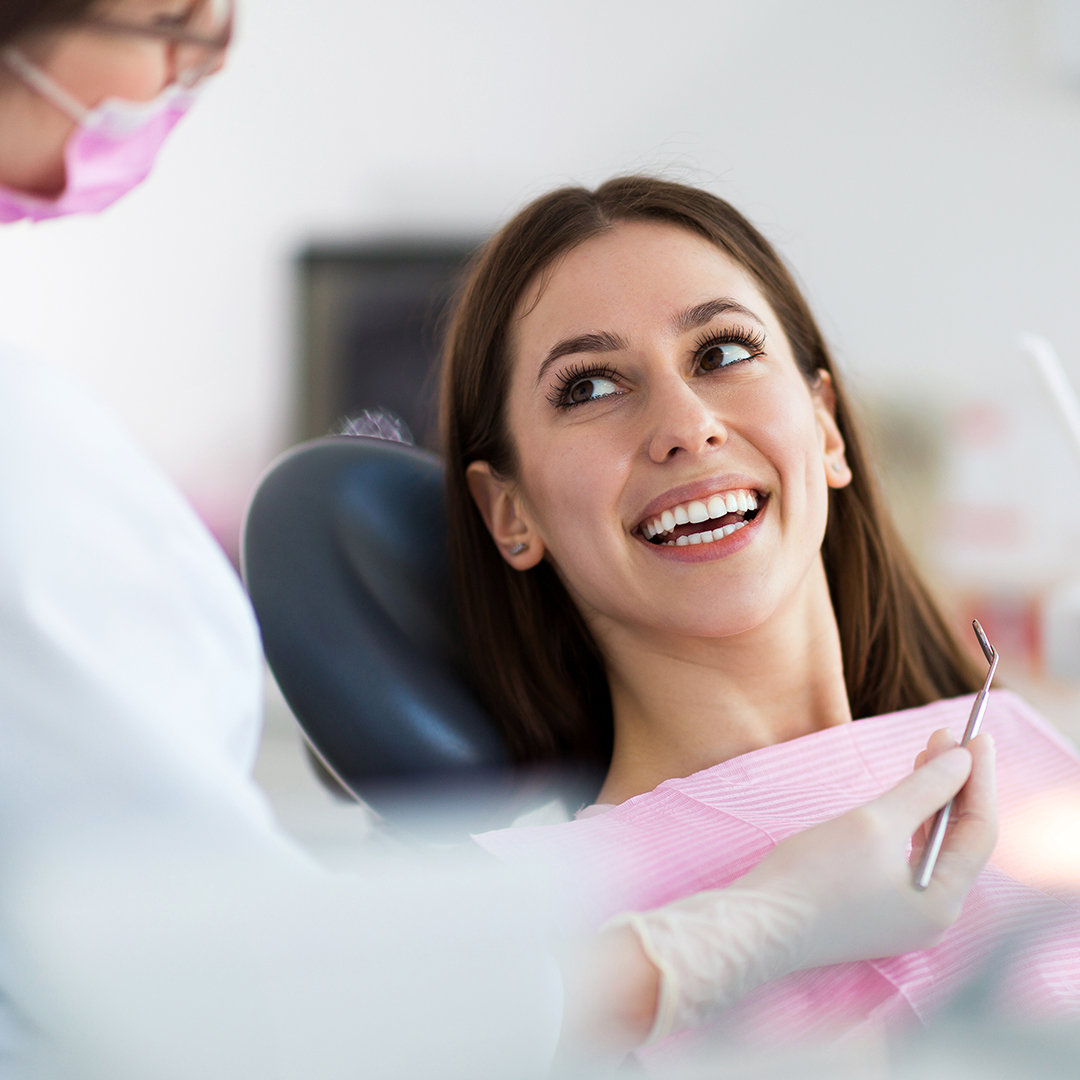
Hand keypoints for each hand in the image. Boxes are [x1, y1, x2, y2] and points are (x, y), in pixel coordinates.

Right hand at [742, 732, 997, 967]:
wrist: (759, 925)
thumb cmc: (816, 875)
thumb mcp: (874, 823)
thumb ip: (924, 789)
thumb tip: (962, 759)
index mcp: (942, 902)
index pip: (978, 831)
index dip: (978, 778)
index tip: (977, 735)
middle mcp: (933, 914)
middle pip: (959, 839)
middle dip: (954, 785)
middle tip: (949, 737)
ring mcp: (904, 915)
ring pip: (933, 846)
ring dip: (932, 799)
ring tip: (929, 754)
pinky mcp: (878, 908)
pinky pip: (909, 857)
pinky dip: (911, 822)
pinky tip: (905, 794)